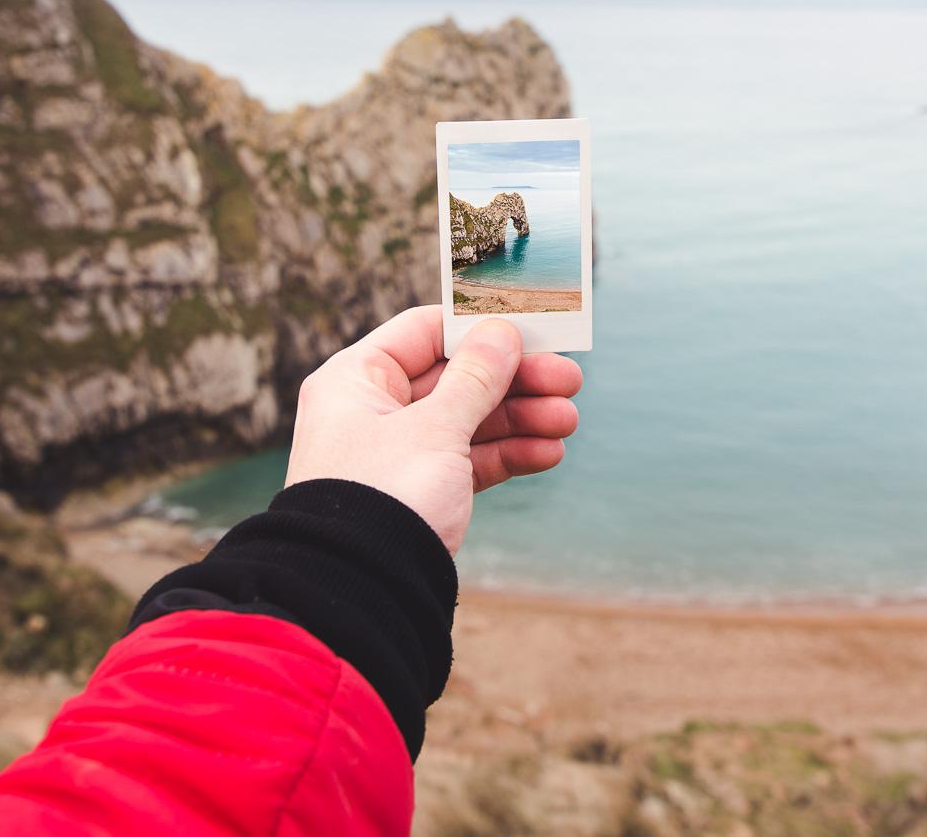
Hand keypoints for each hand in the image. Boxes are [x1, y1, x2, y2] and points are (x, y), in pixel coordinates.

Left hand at [284, 305, 581, 554]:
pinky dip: (506, 456)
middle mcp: (372, 411)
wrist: (360, 597)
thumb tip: (502, 332)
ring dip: (521, 418)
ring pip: (468, 421)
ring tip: (568, 421)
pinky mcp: (418, 494)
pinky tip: (548, 453)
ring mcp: (396, 454)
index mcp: (356, 380)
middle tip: (571, 380)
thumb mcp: (437, 429)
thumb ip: (476, 378)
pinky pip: (468, 461)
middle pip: (455, 377)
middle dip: (515, 380)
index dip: (481, 328)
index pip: (425, 332)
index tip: (534, 329)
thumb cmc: (385, 498)